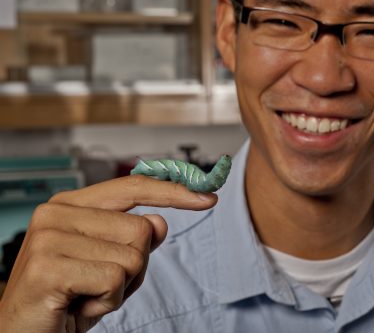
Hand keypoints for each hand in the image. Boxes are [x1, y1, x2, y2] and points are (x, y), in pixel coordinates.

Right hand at [0, 175, 216, 332]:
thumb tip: (160, 220)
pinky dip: (107, 302)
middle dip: (134, 266)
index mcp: (71, 205)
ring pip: (133, 255)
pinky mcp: (48, 266)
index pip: (133, 187)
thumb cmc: (67, 300)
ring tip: (87, 294)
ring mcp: (49, 237)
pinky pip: (114, 280)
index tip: (207, 196)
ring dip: (120, 287)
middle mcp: (57, 213)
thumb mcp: (111, 266)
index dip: (173, 191)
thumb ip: (134, 240)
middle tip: (99, 284)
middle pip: (142, 228)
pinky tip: (78, 305)